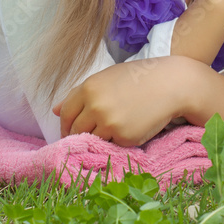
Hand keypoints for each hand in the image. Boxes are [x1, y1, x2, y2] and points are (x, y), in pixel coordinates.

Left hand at [52, 58, 185, 145]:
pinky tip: (128, 129)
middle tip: (90, 134)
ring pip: (92, 139)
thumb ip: (79, 94)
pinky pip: (111, 144)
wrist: (170, 84)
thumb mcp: (107, 78)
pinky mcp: (124, 137)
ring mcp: (109, 122)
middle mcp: (96, 105)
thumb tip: (53, 110)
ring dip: (98, 138)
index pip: (65, 114)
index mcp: (88, 88)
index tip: (70, 130)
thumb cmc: (138, 78)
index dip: (66, 125)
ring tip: (111, 129)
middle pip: (75, 130)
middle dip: (79, 134)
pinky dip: (116, 141)